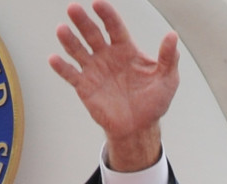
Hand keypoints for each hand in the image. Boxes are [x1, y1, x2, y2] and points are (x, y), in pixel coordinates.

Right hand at [49, 1, 179, 170]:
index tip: (98, 4)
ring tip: (62, 29)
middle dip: (83, 21)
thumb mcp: (167, 79)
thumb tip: (172, 36)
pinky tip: (54, 58)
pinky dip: (62, 67)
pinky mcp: (85, 86)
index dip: (107, 14)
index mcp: (126, 50)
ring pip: (78, 51)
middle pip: (93, 34)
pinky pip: (71, 74)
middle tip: (74, 9)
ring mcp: (94, 70)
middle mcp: (107, 56)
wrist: (139, 127)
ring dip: (69, 40)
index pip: (114, 27)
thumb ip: (169, 57)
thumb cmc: (153, 102)